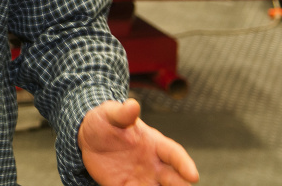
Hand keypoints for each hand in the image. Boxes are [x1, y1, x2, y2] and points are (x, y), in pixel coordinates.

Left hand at [78, 99, 198, 185]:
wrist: (88, 137)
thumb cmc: (104, 121)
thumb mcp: (110, 114)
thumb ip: (122, 113)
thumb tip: (133, 104)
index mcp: (154, 143)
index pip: (174, 154)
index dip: (184, 164)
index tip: (193, 176)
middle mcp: (152, 164)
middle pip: (172, 178)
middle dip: (180, 185)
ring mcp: (141, 178)